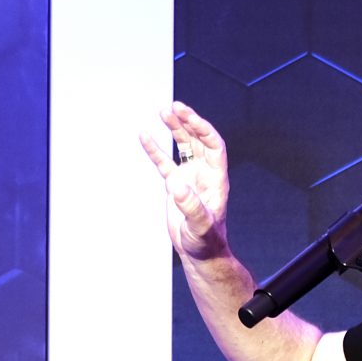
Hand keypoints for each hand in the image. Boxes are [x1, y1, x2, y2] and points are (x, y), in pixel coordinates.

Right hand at [136, 102, 231, 261]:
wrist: (199, 253)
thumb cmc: (206, 241)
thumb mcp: (200, 225)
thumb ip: (190, 206)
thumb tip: (177, 185)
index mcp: (216, 178)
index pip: (213, 145)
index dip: (202, 128)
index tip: (187, 117)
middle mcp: (204, 173)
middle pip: (198, 140)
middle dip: (188, 122)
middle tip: (174, 107)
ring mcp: (190, 177)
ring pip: (184, 146)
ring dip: (175, 129)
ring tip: (164, 111)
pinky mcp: (176, 186)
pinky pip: (165, 162)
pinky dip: (155, 150)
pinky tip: (145, 136)